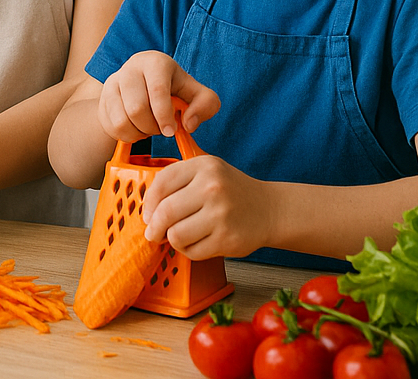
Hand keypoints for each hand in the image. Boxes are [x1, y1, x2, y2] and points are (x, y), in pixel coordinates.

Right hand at [97, 51, 219, 143]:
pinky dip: (128, 135)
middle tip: (162, 129)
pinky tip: (137, 128)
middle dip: (152, 127)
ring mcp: (112, 83)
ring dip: (139, 133)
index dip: (164, 115)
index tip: (172, 131)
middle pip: (136, 108)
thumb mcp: (198, 93)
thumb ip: (205, 105)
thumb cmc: (175, 89)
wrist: (145, 85)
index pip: (157, 90)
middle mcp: (130, 69)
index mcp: (155, 62)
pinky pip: (112, 127)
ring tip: (149, 128)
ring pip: (121, 120)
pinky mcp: (103, 100)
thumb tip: (188, 124)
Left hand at [140, 154, 273, 258]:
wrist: (269, 210)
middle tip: (154, 233)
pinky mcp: (228, 239)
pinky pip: (192, 251)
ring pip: (176, 235)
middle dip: (154, 227)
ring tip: (180, 236)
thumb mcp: (207, 171)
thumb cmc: (232, 191)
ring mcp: (221, 214)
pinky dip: (189, 250)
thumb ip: (177, 180)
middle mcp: (213, 187)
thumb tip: (147, 209)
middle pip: (165, 212)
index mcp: (204, 166)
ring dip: (173, 240)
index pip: (162, 183)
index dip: (149, 203)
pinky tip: (198, 242)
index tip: (148, 214)